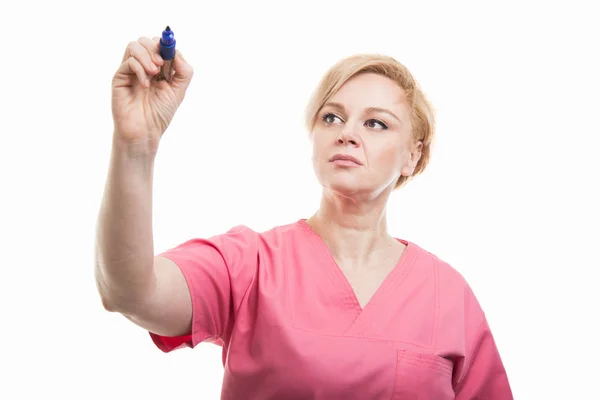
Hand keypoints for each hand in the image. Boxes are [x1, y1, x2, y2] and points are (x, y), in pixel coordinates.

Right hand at [111, 36, 193, 152]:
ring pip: (133, 46)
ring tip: (154, 73)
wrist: (145, 131)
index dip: (166, 45)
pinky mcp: (120, 78)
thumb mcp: (178, 91)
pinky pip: (128, 62)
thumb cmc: (159, 113)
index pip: (159, 45)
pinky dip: (139, 70)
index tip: (171, 54)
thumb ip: (183, 72)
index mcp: (157, 68)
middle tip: (161, 65)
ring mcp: (130, 71)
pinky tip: (145, 85)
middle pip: (145, 41)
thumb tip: (177, 53)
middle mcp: (142, 66)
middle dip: (155, 49)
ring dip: (146, 56)